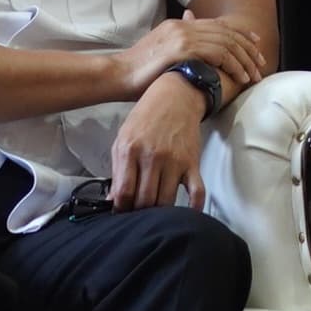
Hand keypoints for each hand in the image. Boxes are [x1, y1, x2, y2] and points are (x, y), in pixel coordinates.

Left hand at [109, 78, 209, 209]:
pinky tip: (186, 214)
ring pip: (166, 201)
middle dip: (139, 213)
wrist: (175, 96)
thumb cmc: (146, 118)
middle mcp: (153, 157)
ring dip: (159, 213)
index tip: (121, 213)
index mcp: (131, 150)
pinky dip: (193, 207)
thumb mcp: (123, 138)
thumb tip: (113, 201)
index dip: (121, 209)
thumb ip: (117, 170)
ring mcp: (175, 161)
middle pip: (145, 201)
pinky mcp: (192, 163)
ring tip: (154, 213)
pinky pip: (196, 192)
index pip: (124, 192)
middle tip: (137, 213)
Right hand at [119, 14, 268, 100]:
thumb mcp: (161, 54)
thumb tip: (194, 60)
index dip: (240, 34)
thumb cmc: (138, 73)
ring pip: (225, 43)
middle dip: (247, 47)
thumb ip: (179, 48)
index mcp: (180, 25)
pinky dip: (232, 64)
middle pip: (226, 32)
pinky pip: (217, 54)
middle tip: (261, 62)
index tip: (255, 45)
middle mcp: (184, 26)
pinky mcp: (181, 49)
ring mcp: (182, 36)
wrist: (117, 75)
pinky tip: (239, 76)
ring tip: (253, 75)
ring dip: (243, 59)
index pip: (218, 25)